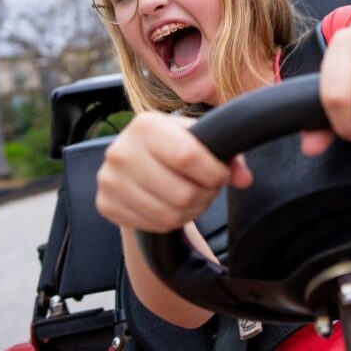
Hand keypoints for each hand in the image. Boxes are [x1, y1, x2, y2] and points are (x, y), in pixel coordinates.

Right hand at [96, 111, 252, 232]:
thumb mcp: (199, 139)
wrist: (136, 162)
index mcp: (146, 125)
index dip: (214, 173)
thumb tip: (245, 179)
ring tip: (195, 198)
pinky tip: (174, 207)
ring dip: (191, 211)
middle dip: (205, 196)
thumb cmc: (174, 147)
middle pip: (181, 193)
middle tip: (208, 189)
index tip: (221, 175)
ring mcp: (109, 180)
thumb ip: (228, 154)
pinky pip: (152, 225)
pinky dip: (171, 222)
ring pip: (168, 214)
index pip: (187, 156)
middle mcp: (121, 150)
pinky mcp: (105, 204)